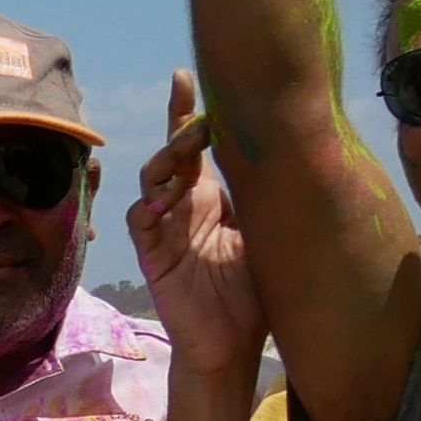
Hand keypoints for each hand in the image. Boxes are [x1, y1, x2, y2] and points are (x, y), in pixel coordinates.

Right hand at [126, 77, 266, 360]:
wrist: (232, 346)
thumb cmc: (253, 295)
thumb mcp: (266, 236)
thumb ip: (260, 197)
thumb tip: (279, 148)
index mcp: (212, 200)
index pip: (196, 148)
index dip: (187, 112)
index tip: (186, 75)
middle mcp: (185, 207)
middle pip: (173, 154)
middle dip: (180, 126)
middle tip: (197, 110)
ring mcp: (165, 229)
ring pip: (154, 179)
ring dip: (168, 160)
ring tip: (185, 150)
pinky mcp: (153, 255)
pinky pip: (141, 219)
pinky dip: (150, 204)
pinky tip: (167, 197)